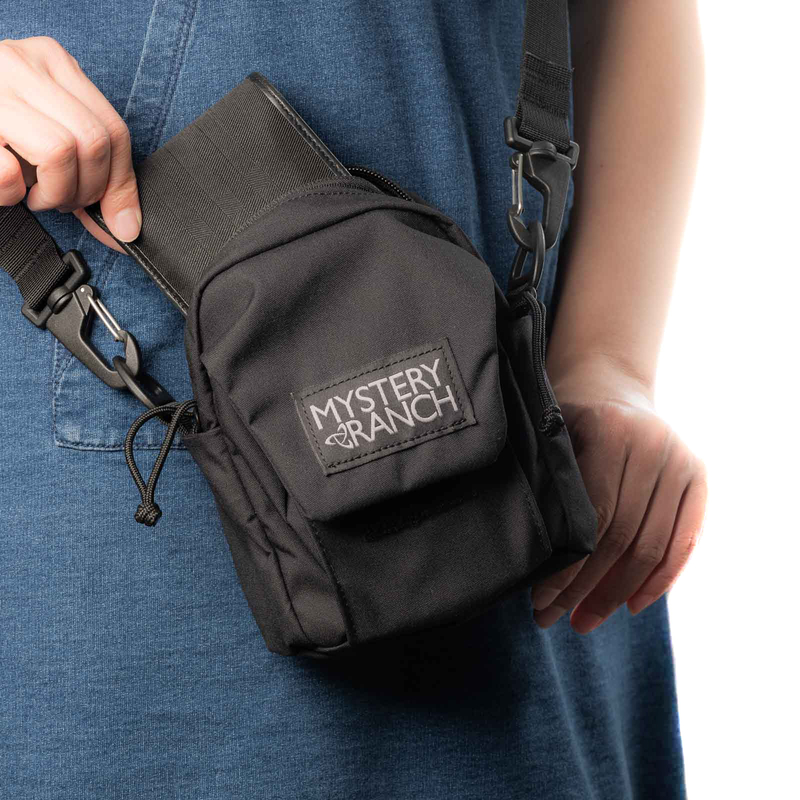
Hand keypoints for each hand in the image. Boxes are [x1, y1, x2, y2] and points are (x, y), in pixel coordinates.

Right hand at [0, 36, 139, 250]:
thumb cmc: (0, 127)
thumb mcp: (46, 131)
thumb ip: (87, 164)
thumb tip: (126, 224)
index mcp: (52, 61)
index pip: (114, 130)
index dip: (120, 184)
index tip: (116, 217)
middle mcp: (22, 65)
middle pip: (94, 142)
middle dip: (88, 191)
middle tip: (65, 201)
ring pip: (60, 151)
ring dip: (55, 193)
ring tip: (35, 195)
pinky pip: (8, 171)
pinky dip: (13, 194)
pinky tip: (7, 188)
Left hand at [531, 354, 707, 632]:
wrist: (608, 380)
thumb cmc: (562, 416)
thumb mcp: (547, 437)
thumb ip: (546, 487)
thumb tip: (524, 565)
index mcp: (609, 430)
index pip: (591, 519)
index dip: (567, 568)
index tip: (540, 602)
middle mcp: (653, 444)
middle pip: (622, 537)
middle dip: (587, 588)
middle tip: (556, 620)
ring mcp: (681, 460)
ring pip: (652, 546)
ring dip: (618, 593)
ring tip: (586, 621)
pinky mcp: (699, 475)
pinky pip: (684, 540)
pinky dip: (661, 579)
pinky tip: (632, 605)